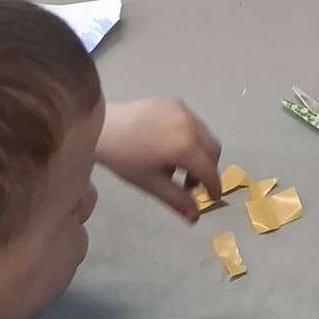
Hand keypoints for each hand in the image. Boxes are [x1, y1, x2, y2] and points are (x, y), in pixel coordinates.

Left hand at [98, 97, 221, 218]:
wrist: (104, 126)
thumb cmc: (125, 159)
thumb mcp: (151, 183)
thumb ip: (177, 200)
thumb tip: (196, 217)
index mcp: (185, 146)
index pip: (210, 170)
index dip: (214, 186)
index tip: (213, 198)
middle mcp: (190, 124)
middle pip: (213, 149)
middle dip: (207, 168)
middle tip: (189, 184)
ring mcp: (183, 110)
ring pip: (204, 134)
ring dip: (198, 152)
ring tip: (174, 164)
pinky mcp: (175, 101)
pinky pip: (192, 122)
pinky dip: (189, 136)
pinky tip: (168, 145)